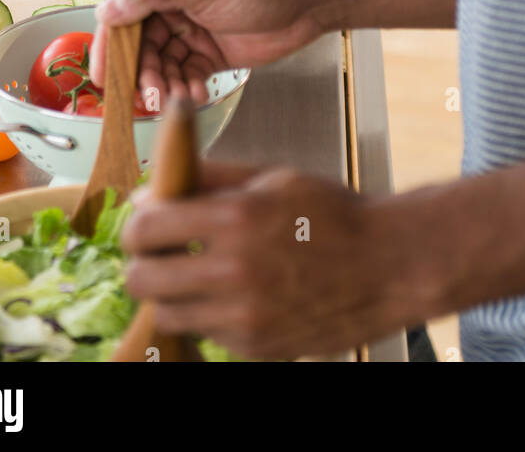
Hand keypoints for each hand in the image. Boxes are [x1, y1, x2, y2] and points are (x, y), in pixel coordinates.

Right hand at [90, 0, 321, 105]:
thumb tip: (105, 8)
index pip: (124, 12)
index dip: (110, 45)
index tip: (103, 76)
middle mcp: (173, 3)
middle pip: (142, 45)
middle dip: (144, 72)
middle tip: (150, 95)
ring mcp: (192, 28)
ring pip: (164, 64)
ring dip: (167, 83)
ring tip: (179, 96)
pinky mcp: (211, 51)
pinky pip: (187, 74)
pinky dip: (188, 86)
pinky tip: (198, 92)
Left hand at [121, 161, 411, 358]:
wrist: (388, 265)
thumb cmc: (332, 214)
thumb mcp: (272, 178)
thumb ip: (210, 179)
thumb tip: (155, 186)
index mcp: (235, 220)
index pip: (146, 227)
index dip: (136, 224)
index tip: (143, 222)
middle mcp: (234, 273)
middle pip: (141, 280)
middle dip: (141, 262)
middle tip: (156, 251)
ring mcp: (244, 318)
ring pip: (166, 313)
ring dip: (169, 292)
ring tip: (192, 273)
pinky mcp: (255, 347)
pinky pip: (205, 332)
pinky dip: (207, 314)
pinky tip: (232, 293)